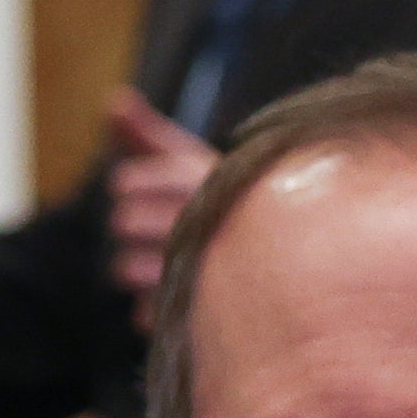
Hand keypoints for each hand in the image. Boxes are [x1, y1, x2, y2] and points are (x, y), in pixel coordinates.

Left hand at [103, 92, 218, 304]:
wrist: (302, 264)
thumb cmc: (230, 208)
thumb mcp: (197, 162)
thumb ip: (150, 134)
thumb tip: (114, 100)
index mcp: (204, 180)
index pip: (125, 182)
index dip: (132, 187)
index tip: (157, 192)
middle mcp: (205, 222)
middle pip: (123, 224)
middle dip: (135, 227)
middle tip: (168, 230)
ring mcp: (205, 273)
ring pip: (125, 269)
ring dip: (141, 269)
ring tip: (176, 265)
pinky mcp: (199, 317)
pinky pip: (144, 311)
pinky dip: (157, 307)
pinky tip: (185, 298)